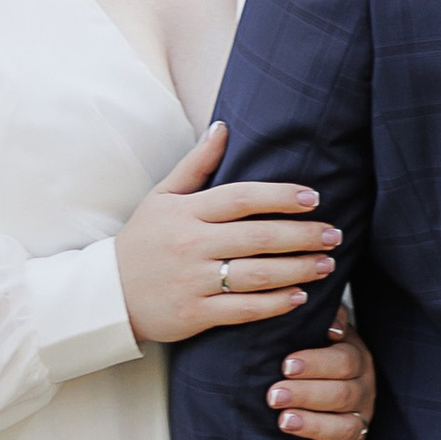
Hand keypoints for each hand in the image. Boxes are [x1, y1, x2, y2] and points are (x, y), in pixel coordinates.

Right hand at [116, 125, 340, 346]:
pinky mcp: (195, 314)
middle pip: (257, 237)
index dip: (279, 195)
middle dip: (301, 235)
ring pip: (255, 275)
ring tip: (327, 265)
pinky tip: (300, 297)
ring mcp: (193, 281)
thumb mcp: (162, 196)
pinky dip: (274, 304)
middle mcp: (192, 245)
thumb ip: (197, 164)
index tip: (313, 198)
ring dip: (297, 269)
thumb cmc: (142, 241)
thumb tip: (224, 125)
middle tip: (333, 234)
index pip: (240, 198)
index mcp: (187, 212)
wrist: (107, 295)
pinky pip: (242, 310)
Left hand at [268, 303, 375, 439]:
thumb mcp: (321, 331)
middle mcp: (364, 392)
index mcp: (357, 359)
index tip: (286, 366)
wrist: (324, 384)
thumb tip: (331, 324)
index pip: (344, 361)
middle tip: (274, 395)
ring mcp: (360, 422)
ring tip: (284, 422)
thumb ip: (325, 319)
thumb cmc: (315, 353)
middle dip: (306, 395)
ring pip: (346, 429)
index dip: (316, 364)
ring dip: (314, 426)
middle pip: (343, 395)